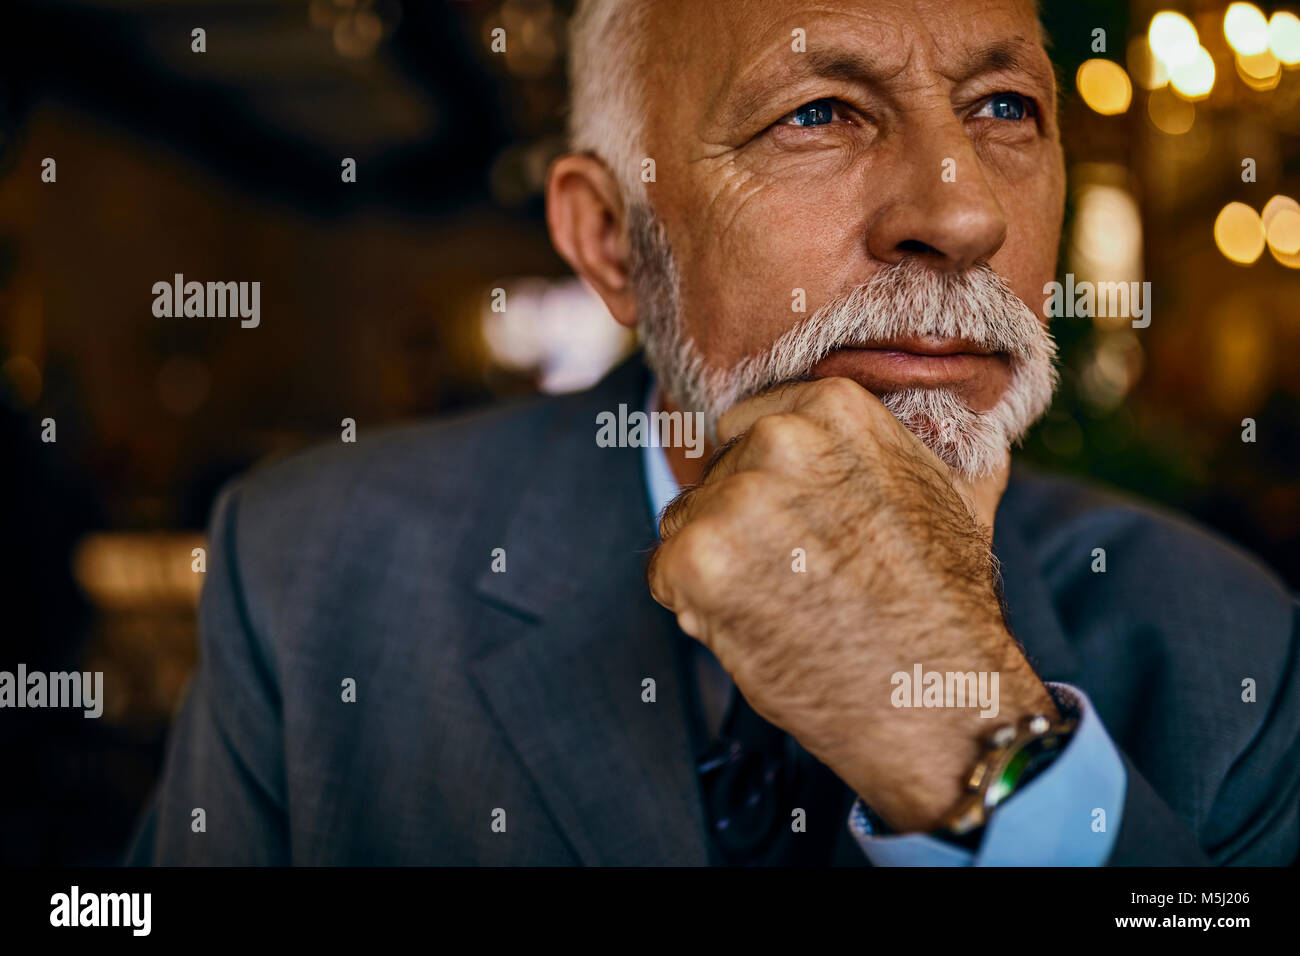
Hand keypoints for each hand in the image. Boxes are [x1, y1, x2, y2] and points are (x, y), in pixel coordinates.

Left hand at [648, 377, 1058, 832]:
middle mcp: (778, 439)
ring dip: (717, 566)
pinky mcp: (694, 560)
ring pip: (688, 523)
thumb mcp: (948, 485)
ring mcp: (733, 500)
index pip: (751, 429)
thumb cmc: (945, 601)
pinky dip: (695, 607)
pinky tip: (757, 626)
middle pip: (718, 477)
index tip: (800, 524)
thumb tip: (926, 414)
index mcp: (833, 406)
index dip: (770, 485)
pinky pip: (665, 573)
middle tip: (799, 577)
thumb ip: (895, 442)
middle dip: (742, 527)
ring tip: (784, 605)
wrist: (936, 695)